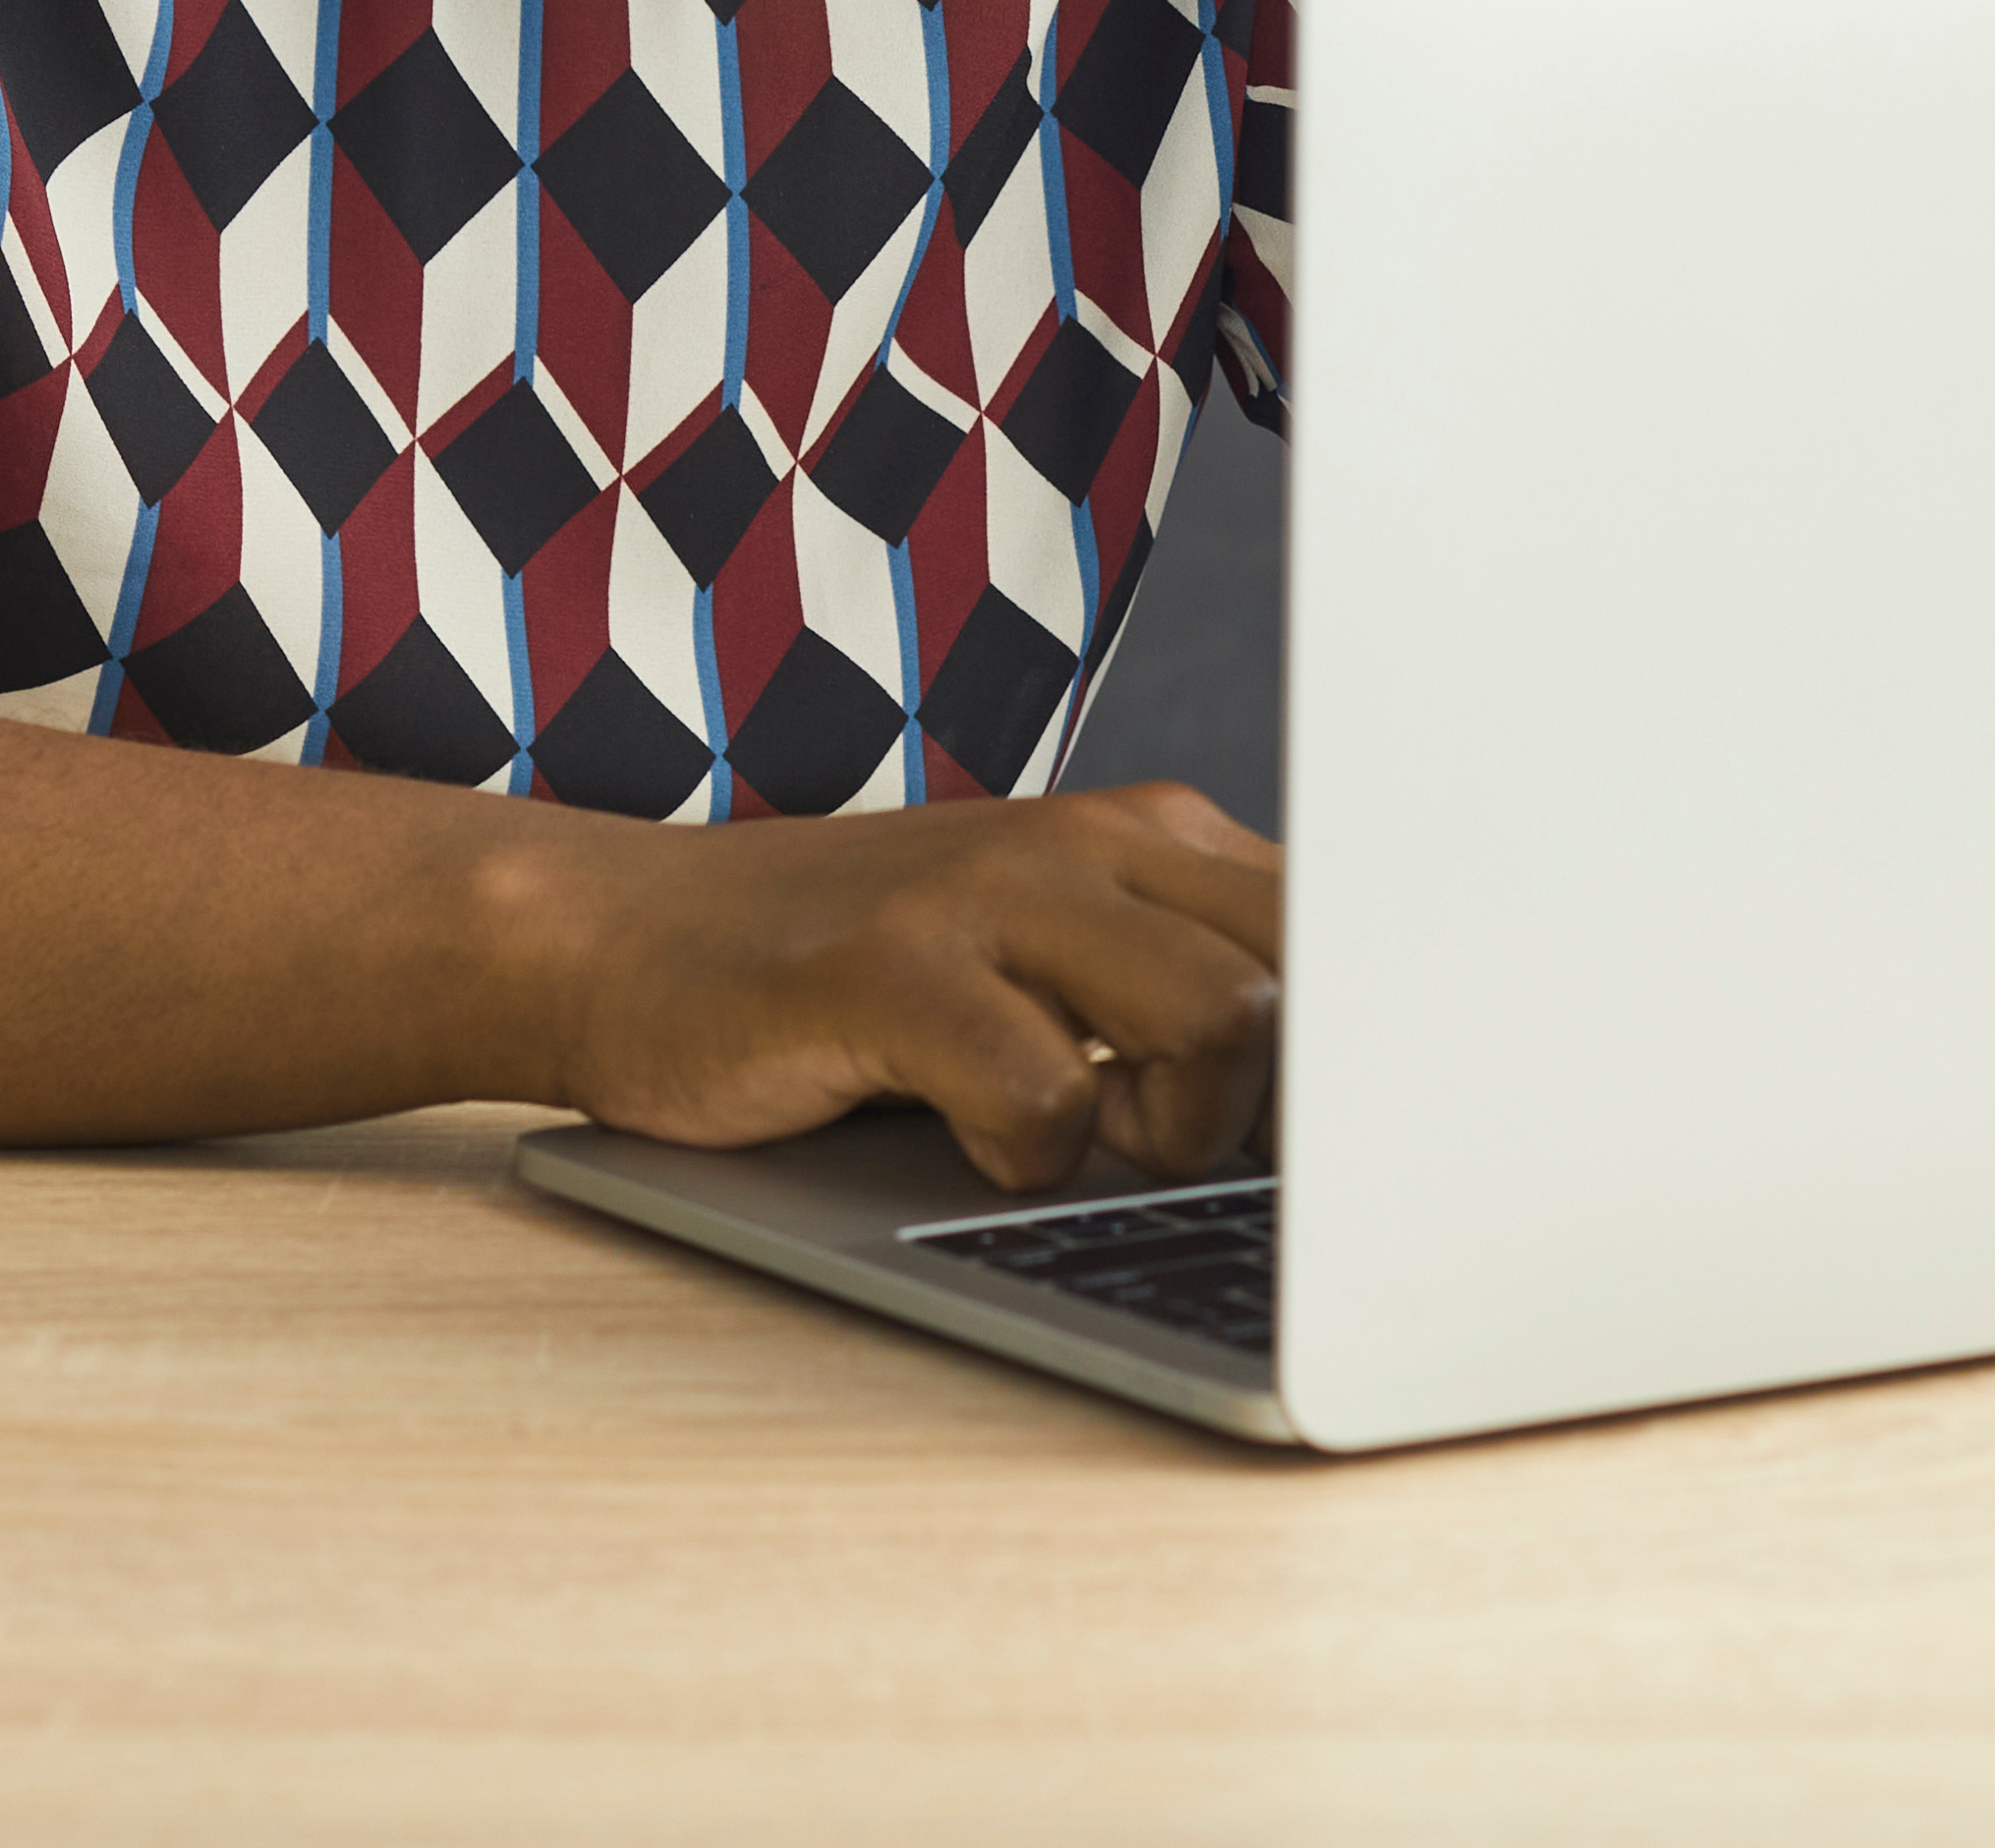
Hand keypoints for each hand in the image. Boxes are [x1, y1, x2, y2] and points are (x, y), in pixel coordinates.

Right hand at [530, 784, 1284, 1189]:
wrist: (622, 939)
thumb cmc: (860, 978)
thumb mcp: (1049, 954)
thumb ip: (1184, 986)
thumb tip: (1353, 1117)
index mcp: (1154, 837)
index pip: (1348, 929)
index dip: (1372, 1053)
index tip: (1351, 1147)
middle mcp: (1091, 842)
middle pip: (1313, 969)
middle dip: (1286, 1100)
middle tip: (1186, 1149)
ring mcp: (986, 896)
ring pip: (1219, 1015)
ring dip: (1175, 1126)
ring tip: (1089, 1137)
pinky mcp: (885, 972)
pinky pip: (1044, 1094)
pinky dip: (1031, 1157)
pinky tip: (970, 1143)